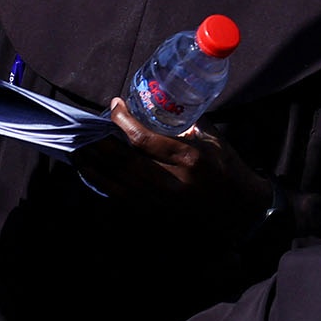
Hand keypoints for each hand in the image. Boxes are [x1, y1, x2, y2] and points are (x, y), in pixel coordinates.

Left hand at [70, 99, 273, 213]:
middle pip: (122, 161)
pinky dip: (102, 184)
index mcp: (188, 158)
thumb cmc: (230, 172)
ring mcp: (160, 202)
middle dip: (99, 143)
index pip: (143, 138)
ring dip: (93, 165)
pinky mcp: (156, 214)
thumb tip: (162, 106)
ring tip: (78, 149)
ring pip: (116, 181)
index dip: (122, 120)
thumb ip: (188, 125)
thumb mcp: (215, 142)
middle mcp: (170, 182)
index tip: (114, 106)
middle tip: (85, 127)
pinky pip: (120, 198)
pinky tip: (90, 172)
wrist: (242, 214)